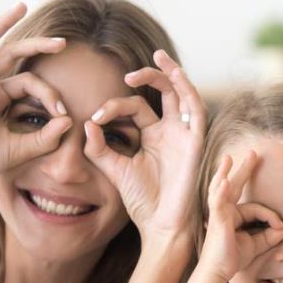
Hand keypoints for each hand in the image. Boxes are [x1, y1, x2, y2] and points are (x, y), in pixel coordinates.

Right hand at [0, 3, 71, 201]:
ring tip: (22, 6)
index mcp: (0, 99)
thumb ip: (46, 136)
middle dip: (38, 45)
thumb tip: (69, 120)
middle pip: (14, 55)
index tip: (63, 114)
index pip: (31, 83)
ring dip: (4, 24)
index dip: (51, 95)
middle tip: (63, 42)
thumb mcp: (23, 148)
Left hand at [83, 50, 205, 240]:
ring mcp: (185, 135)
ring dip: (172, 74)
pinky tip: (176, 76)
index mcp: (153, 136)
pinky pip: (196, 110)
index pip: (135, 107)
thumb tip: (86, 124)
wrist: (161, 225)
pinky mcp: (196, 142)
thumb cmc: (142, 201)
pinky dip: (187, 91)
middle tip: (130, 72)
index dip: (114, 107)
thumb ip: (99, 148)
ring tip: (158, 57)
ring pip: (183, 94)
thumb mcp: (114, 170)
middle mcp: (171, 131)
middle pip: (165, 92)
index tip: (95, 118)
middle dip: (151, 75)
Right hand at [200, 153, 282, 281]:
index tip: (281, 228)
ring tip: (228, 159)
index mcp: (234, 215)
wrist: (218, 272)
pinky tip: (226, 181)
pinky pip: (219, 203)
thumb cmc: (233, 258)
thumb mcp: (256, 245)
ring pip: (223, 189)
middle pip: (235, 186)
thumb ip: (270, 236)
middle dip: (244, 169)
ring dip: (225, 172)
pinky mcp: (217, 220)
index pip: (256, 207)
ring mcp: (219, 214)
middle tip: (253, 153)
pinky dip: (222, 191)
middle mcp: (225, 211)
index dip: (271, 217)